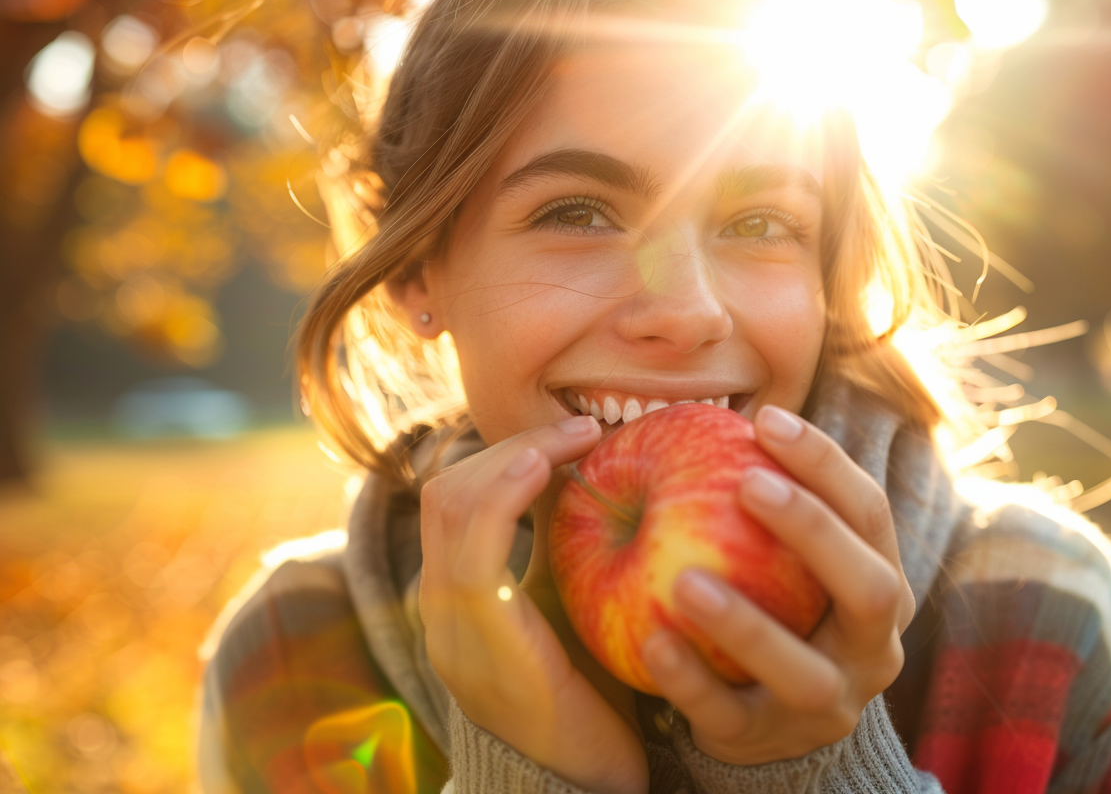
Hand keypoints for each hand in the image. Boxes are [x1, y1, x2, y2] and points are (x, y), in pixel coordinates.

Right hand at [419, 415, 647, 793]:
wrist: (589, 784)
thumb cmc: (594, 693)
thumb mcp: (571, 603)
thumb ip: (561, 549)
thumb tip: (589, 470)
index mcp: (457, 598)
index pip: (454, 498)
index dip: (506, 451)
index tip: (574, 432)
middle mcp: (439, 610)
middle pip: (447, 492)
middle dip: (513, 444)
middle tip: (583, 428)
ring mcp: (453, 629)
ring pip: (452, 508)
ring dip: (516, 458)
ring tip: (577, 439)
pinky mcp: (483, 647)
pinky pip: (474, 551)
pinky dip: (506, 494)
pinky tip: (551, 472)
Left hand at [640, 405, 915, 764]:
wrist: (771, 725)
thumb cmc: (775, 608)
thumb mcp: (792, 562)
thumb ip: (770, 502)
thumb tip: (718, 410)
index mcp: (881, 586)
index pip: (870, 514)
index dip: (826, 464)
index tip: (764, 420)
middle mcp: (872, 647)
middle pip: (870, 589)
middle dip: (813, 533)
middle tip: (748, 483)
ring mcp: (827, 703)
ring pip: (803, 670)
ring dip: (747, 622)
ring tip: (683, 580)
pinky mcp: (767, 742)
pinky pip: (727, 714)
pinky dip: (689, 678)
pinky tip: (650, 639)